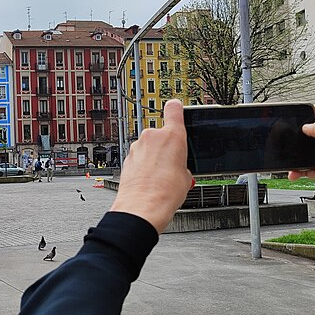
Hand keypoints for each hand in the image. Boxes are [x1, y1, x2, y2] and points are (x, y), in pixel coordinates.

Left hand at [111, 99, 191, 232]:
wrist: (142, 207)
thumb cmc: (165, 193)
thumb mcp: (187, 177)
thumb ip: (182, 163)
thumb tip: (177, 167)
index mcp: (172, 136)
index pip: (174, 109)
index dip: (177, 108)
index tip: (177, 107)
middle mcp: (152, 137)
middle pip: (162, 135)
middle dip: (167, 147)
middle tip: (173, 165)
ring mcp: (137, 147)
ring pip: (149, 147)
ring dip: (154, 158)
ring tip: (161, 177)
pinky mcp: (127, 158)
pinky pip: (139, 157)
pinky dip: (144, 165)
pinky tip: (150, 180)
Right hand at [288, 105, 314, 226]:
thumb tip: (308, 125)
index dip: (310, 111)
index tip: (296, 112)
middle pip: (312, 131)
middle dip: (297, 131)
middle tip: (285, 134)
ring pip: (305, 150)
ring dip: (294, 152)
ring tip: (286, 155)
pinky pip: (304, 169)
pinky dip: (295, 170)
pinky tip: (293, 173)